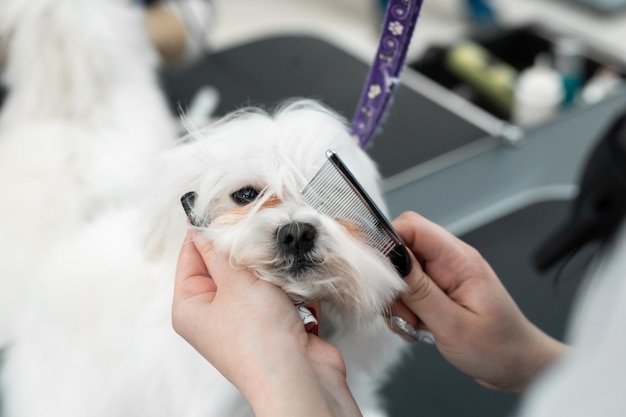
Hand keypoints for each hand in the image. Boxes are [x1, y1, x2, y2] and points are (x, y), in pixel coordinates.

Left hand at [172, 229, 361, 416]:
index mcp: (191, 306)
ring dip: (273, 269)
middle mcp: (215, 313)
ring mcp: (246, 318)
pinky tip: (296, 293)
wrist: (300, 376)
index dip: (207, 229)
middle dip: (248, 250)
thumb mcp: (234, 282)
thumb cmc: (259, 343)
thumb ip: (222, 247)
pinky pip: (280, 289)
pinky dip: (290, 286)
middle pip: (227, 262)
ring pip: (258, 274)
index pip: (192, 253)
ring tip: (279, 277)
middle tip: (260, 239)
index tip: (224, 206)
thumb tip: (206, 223)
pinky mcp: (275, 321)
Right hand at [389, 212, 564, 392]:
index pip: (412, 226)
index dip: (388, 241)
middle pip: (401, 249)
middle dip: (391, 280)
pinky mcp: (438, 291)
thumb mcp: (453, 324)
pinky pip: (408, 290)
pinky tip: (418, 327)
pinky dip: (405, 309)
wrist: (519, 367)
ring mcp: (444, 276)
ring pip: (401, 272)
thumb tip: (391, 261)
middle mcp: (450, 261)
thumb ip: (419, 291)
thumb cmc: (499, 348)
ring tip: (414, 324)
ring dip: (398, 300)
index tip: (376, 272)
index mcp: (459, 259)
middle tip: (401, 310)